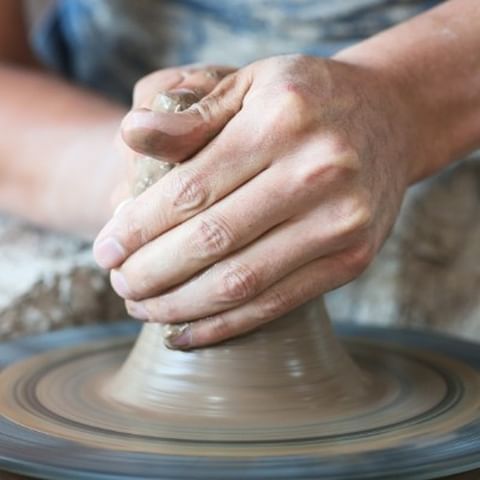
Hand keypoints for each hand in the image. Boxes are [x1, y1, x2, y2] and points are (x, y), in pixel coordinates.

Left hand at [94, 54, 416, 348]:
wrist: (390, 119)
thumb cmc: (306, 101)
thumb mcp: (249, 84)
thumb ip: (190, 115)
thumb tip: (130, 135)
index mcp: (282, 120)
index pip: (190, 189)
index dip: (137, 227)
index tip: (105, 250)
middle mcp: (318, 171)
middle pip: (211, 240)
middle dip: (151, 272)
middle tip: (118, 283)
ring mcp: (342, 221)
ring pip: (241, 281)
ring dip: (180, 305)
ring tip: (142, 308)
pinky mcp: (353, 259)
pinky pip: (277, 303)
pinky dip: (225, 325)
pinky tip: (185, 331)